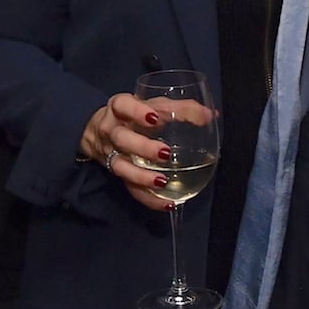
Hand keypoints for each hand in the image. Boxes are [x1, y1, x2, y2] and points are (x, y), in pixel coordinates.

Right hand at [79, 94, 175, 211]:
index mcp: (119, 108)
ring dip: (142, 177)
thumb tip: (211, 116)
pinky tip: (167, 203)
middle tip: (165, 153)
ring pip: (121, 167)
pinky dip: (149, 199)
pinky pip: (130, 189)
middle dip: (142, 147)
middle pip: (122, 139)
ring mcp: (111, 154)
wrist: (98, 132)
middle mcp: (111, 130)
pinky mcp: (117, 175)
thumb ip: (182, 109)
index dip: (136, 112)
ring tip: (162, 182)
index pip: (122, 105)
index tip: (155, 118)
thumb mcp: (154, 105)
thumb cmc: (135, 114)